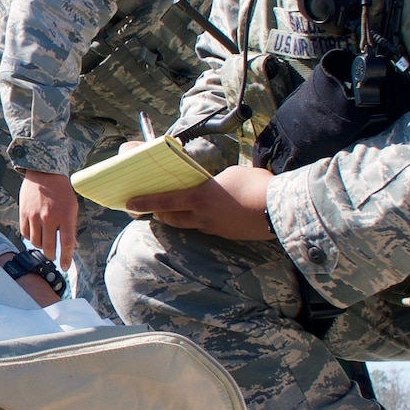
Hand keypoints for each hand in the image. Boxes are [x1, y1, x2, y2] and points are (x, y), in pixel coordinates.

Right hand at [17, 170, 78, 265]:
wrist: (43, 173)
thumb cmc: (61, 190)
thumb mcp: (72, 207)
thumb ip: (72, 227)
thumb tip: (73, 245)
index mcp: (65, 216)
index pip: (66, 244)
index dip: (66, 259)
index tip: (65, 267)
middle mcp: (49, 218)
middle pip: (48, 247)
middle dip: (52, 255)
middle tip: (53, 256)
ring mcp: (34, 216)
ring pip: (35, 242)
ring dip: (40, 246)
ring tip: (44, 243)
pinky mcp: (24, 213)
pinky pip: (25, 233)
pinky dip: (30, 237)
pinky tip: (35, 234)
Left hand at [128, 164, 277, 241]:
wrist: (280, 208)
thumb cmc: (256, 185)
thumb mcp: (230, 175)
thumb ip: (212, 182)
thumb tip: (208, 187)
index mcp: (200, 198)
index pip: (165, 201)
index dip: (145, 202)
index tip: (129, 204)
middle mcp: (203, 216)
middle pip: (172, 218)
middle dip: (159, 212)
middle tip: (152, 207)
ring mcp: (215, 228)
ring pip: (188, 225)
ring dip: (178, 219)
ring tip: (177, 211)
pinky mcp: (227, 235)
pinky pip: (206, 229)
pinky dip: (200, 222)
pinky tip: (208, 215)